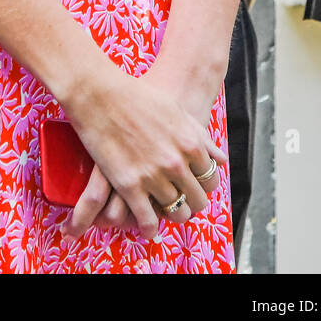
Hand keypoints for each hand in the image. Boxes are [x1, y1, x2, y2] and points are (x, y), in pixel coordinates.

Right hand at [61, 63, 224, 241]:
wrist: (100, 93)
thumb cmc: (138, 96)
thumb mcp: (177, 112)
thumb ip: (200, 137)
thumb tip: (220, 159)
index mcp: (191, 144)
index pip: (210, 179)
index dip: (203, 185)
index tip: (195, 185)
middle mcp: (176, 164)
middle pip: (197, 200)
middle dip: (192, 203)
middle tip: (183, 201)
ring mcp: (152, 176)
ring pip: (176, 212)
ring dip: (172, 214)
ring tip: (166, 211)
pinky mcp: (129, 186)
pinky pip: (147, 219)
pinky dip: (150, 227)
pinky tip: (149, 226)